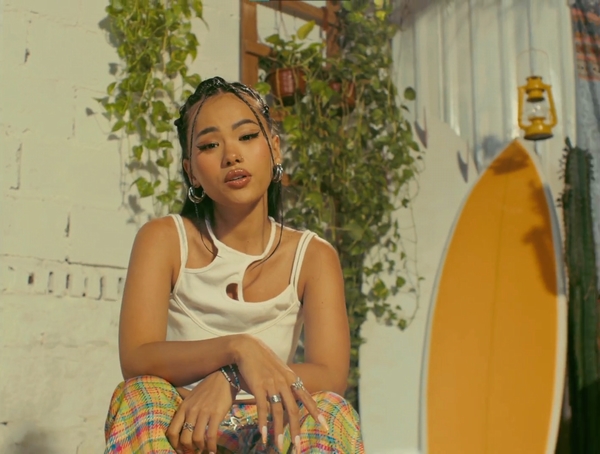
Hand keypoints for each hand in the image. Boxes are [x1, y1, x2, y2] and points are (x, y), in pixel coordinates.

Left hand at [166, 371, 235, 453]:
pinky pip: (211, 435)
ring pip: (197, 438)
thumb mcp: (190, 396)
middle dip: (188, 449)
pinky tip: (213, 450)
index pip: (172, 431)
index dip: (174, 445)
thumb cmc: (207, 388)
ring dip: (200, 448)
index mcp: (183, 408)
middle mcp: (191, 411)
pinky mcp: (216, 414)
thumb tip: (175, 415)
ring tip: (203, 450)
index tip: (180, 450)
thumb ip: (184, 408)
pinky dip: (211, 446)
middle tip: (193, 451)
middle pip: (184, 438)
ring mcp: (203, 412)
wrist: (223, 379)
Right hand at [235, 336, 324, 452]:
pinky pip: (262, 407)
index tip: (325, 426)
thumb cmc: (263, 360)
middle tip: (298, 447)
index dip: (315, 412)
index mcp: (291, 378)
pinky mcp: (258, 385)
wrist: (247, 347)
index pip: (307, 398)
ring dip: (278, 431)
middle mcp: (284, 382)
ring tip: (279, 446)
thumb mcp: (280, 370)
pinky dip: (263, 422)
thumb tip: (293, 393)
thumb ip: (287, 382)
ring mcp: (272, 384)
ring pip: (278, 411)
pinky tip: (263, 434)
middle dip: (296, 430)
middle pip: (293, 410)